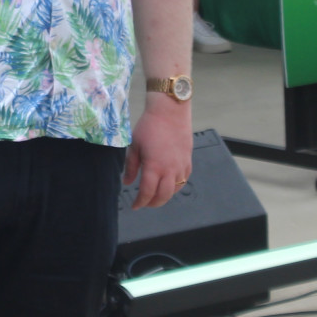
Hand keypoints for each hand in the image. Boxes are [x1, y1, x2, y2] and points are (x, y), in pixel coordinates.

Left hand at [124, 92, 192, 209]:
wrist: (170, 111)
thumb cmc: (149, 126)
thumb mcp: (135, 146)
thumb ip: (132, 166)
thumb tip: (127, 182)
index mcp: (154, 167)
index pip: (147, 192)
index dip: (140, 202)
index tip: (134, 205)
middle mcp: (170, 170)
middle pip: (163, 196)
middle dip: (153, 203)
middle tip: (145, 203)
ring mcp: (181, 166)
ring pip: (175, 190)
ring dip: (165, 196)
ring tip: (156, 196)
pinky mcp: (188, 160)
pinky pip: (184, 179)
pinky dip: (176, 186)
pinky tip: (170, 184)